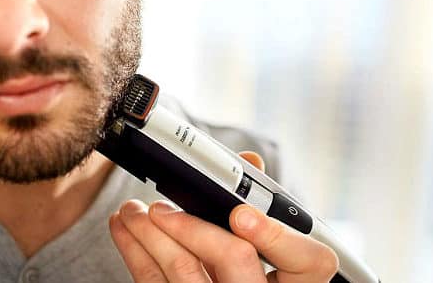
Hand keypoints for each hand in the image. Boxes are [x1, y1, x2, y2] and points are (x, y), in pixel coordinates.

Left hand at [109, 151, 338, 282]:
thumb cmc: (254, 271)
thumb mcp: (268, 245)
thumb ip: (263, 206)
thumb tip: (250, 161)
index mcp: (297, 280)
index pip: (307, 260)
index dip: (275, 236)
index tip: (241, 214)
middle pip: (235, 262)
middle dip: (193, 228)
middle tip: (162, 209)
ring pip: (186, 275)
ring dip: (150, 236)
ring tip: (133, 212)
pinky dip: (136, 253)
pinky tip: (125, 231)